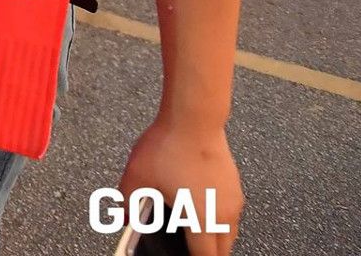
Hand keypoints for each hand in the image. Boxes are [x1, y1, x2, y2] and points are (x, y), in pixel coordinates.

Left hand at [117, 117, 242, 254]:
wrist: (194, 118)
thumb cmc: (168, 147)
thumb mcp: (136, 179)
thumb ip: (128, 204)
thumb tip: (125, 218)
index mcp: (202, 220)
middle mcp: (224, 214)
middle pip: (222, 249)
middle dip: (207, 253)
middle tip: (188, 249)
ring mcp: (233, 199)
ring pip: (229, 232)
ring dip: (215, 238)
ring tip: (194, 234)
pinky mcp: (235, 184)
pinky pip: (230, 213)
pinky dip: (219, 219)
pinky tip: (200, 208)